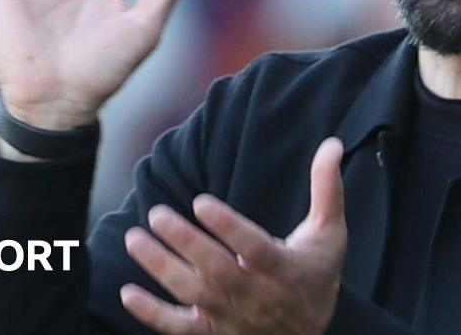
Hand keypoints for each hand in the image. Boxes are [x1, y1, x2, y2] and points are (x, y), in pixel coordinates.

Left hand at [122, 138, 346, 333]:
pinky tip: (128, 292)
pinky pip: (181, 329)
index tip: (201, 202)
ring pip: (194, 296)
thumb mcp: (329, 232)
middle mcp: (258, 297)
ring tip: (135, 239)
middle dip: (185, 242)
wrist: (310, 332)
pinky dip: (153, 315)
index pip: (255, 248)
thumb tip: (332, 144)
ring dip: (162, 269)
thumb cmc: (317, 272)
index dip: (228, 227)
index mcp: (286, 270)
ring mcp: (234, 318)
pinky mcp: (215, 334)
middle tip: (157, 213)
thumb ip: (327, 188)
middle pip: (218, 271)